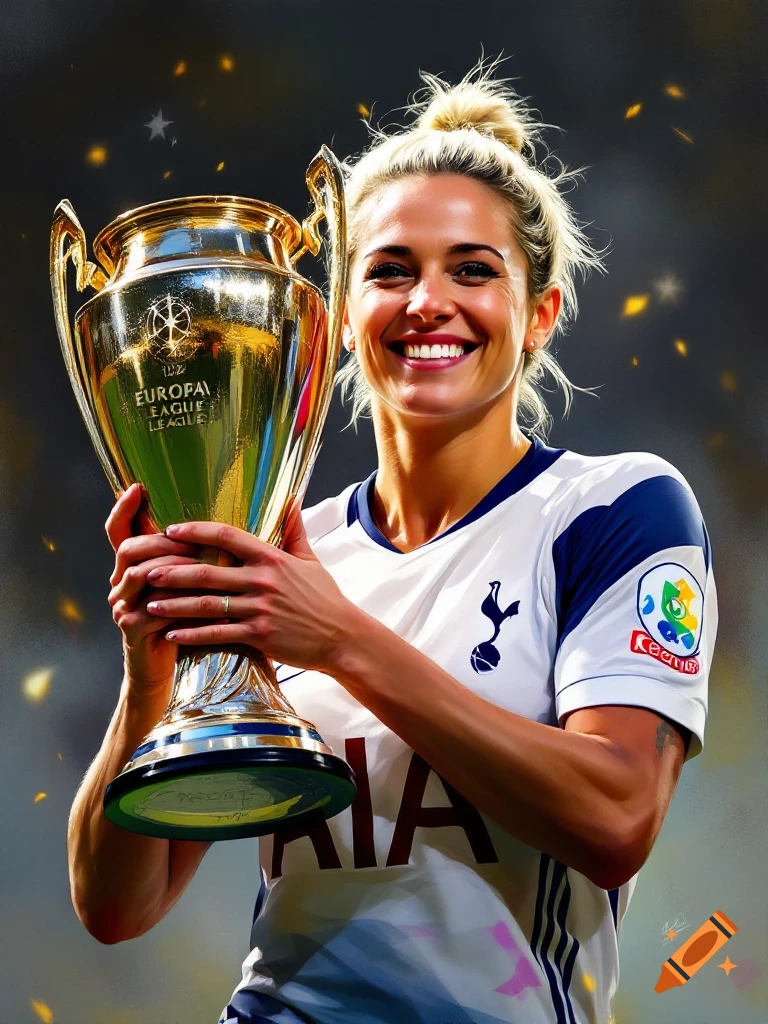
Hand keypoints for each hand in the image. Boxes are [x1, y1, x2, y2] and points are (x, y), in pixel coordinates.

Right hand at [105, 484, 205, 694]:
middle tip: (192, 539)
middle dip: (162, 541)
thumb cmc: (183, 622)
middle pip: (129, 548)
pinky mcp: (132, 629)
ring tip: (203, 566)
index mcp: (133, 566)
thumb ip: (196, 557)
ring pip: (140, 575)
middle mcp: (121, 582)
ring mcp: (123, 606)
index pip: (118, 530)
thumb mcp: (188, 586)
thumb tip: (227, 528)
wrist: (165, 667)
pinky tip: (207, 604)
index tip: (137, 487)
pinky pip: (152, 609)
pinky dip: (180, 604)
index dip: (124, 509)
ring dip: (173, 568)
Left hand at [143, 502, 358, 673]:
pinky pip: (218, 634)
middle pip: (207, 572)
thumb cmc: (325, 599)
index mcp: (272, 558)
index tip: (170, 531)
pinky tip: (171, 635)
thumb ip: (294, 531)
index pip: (226, 536)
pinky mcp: (259, 636)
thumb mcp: (311, 560)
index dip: (196, 531)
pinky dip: (192, 635)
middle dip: (172, 571)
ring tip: (149, 604)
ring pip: (206, 605)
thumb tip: (290, 500)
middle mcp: (262, 580)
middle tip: (145, 570)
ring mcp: (259, 609)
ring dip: (174, 605)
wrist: (343, 637)